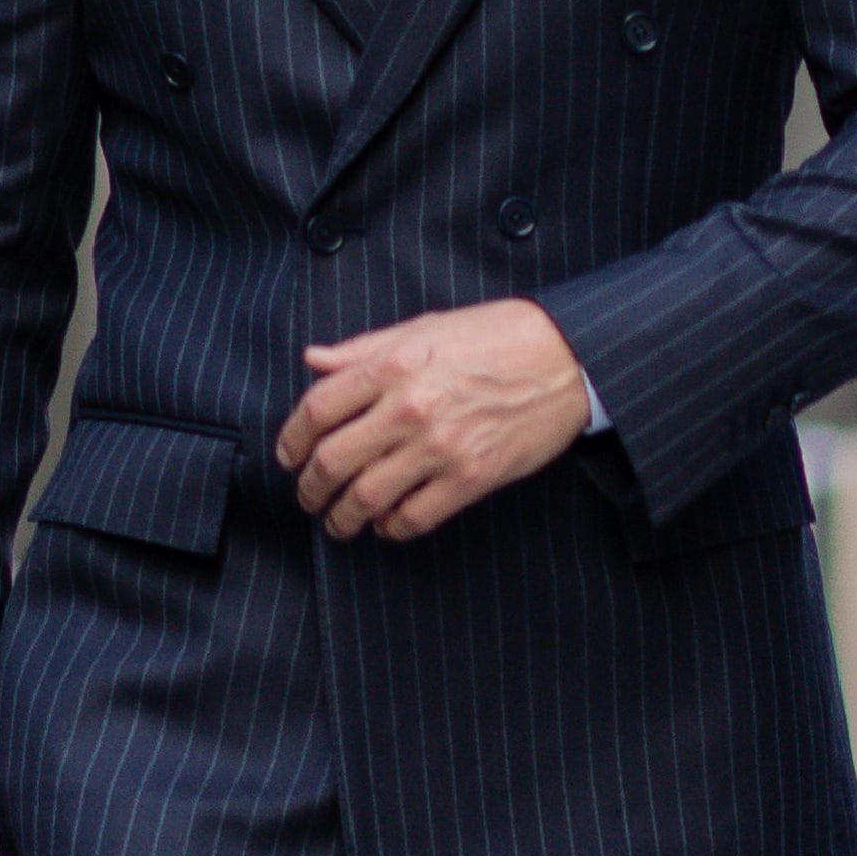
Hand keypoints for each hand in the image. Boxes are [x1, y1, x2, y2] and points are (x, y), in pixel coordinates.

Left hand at [276, 298, 590, 541]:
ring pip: (366, 498)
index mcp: (393, 365)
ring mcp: (440, 447)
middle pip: (332, 461)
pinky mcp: (471, 478)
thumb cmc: (498, 336)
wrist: (567, 358)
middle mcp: (409, 408)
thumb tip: (314, 361)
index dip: (291, 440)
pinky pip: (413, 518)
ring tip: (338, 522)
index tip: (289, 456)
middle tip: (308, 497)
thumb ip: (364, 349)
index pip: (317, 409)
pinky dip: (391, 528)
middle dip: (309, 489)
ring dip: (342, 519)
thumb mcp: (425, 327)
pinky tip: (387, 523)